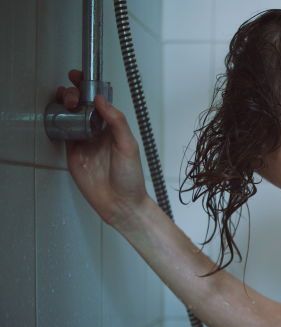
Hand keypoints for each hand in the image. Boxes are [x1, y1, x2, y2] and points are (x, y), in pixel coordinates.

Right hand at [58, 69, 148, 227]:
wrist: (120, 203)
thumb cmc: (130, 178)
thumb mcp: (128, 146)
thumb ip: (116, 122)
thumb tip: (101, 100)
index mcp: (113, 127)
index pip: (99, 101)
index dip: (89, 87)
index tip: (80, 77)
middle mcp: (98, 131)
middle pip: (81, 104)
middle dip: (74, 93)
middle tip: (74, 96)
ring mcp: (84, 141)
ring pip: (69, 115)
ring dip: (65, 104)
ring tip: (67, 103)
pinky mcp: (73, 153)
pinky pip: (62, 132)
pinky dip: (58, 121)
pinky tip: (59, 116)